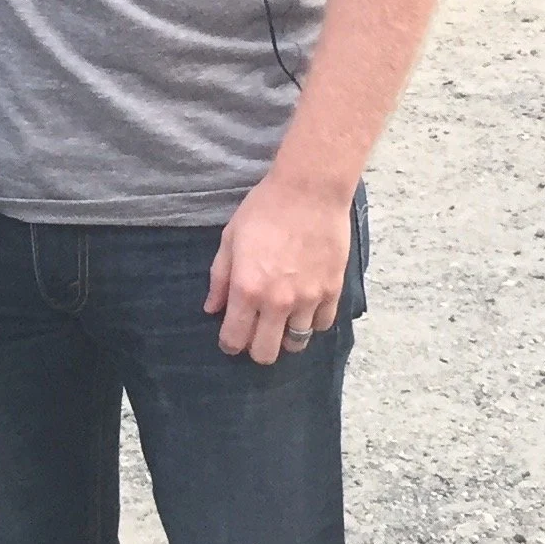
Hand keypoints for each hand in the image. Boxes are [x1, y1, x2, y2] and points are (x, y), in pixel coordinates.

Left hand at [205, 169, 354, 365]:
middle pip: (266, 353)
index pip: (235, 339)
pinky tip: (305, 307)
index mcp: (247, 289)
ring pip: (297, 343)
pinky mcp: (332, 290)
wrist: (310, 190)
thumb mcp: (230, 239)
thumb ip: (220, 278)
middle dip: (256, 349)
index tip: (231, 338)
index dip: (229, 344)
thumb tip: (212, 309)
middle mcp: (277, 302)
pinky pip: (323, 324)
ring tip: (282, 319)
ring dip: (286, 336)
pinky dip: (312, 322)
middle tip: (256, 332)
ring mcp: (308, 299)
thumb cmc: (264, 209)